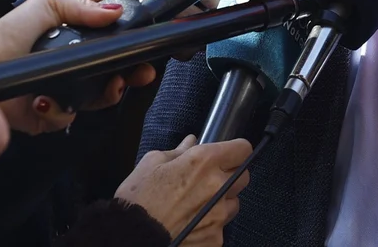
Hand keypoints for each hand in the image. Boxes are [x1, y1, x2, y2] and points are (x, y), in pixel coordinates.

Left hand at [0, 0, 154, 127]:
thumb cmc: (3, 35)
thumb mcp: (44, 7)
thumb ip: (80, 8)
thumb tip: (115, 10)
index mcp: (67, 41)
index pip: (105, 49)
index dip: (125, 53)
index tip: (142, 55)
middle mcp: (65, 67)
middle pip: (107, 78)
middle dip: (125, 78)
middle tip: (136, 75)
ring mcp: (56, 93)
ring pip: (92, 101)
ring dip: (101, 96)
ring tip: (105, 87)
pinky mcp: (42, 117)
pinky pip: (65, 118)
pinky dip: (59, 111)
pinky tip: (46, 99)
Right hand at [117, 135, 252, 246]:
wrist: (134, 236)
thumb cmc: (139, 198)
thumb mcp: (152, 163)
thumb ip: (179, 151)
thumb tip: (192, 141)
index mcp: (204, 162)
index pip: (242, 149)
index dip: (235, 150)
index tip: (227, 154)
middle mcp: (218, 187)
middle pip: (243, 177)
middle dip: (230, 176)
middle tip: (208, 181)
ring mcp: (219, 216)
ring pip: (234, 204)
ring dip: (222, 202)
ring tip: (197, 205)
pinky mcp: (216, 238)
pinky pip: (221, 227)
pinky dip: (210, 224)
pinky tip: (192, 223)